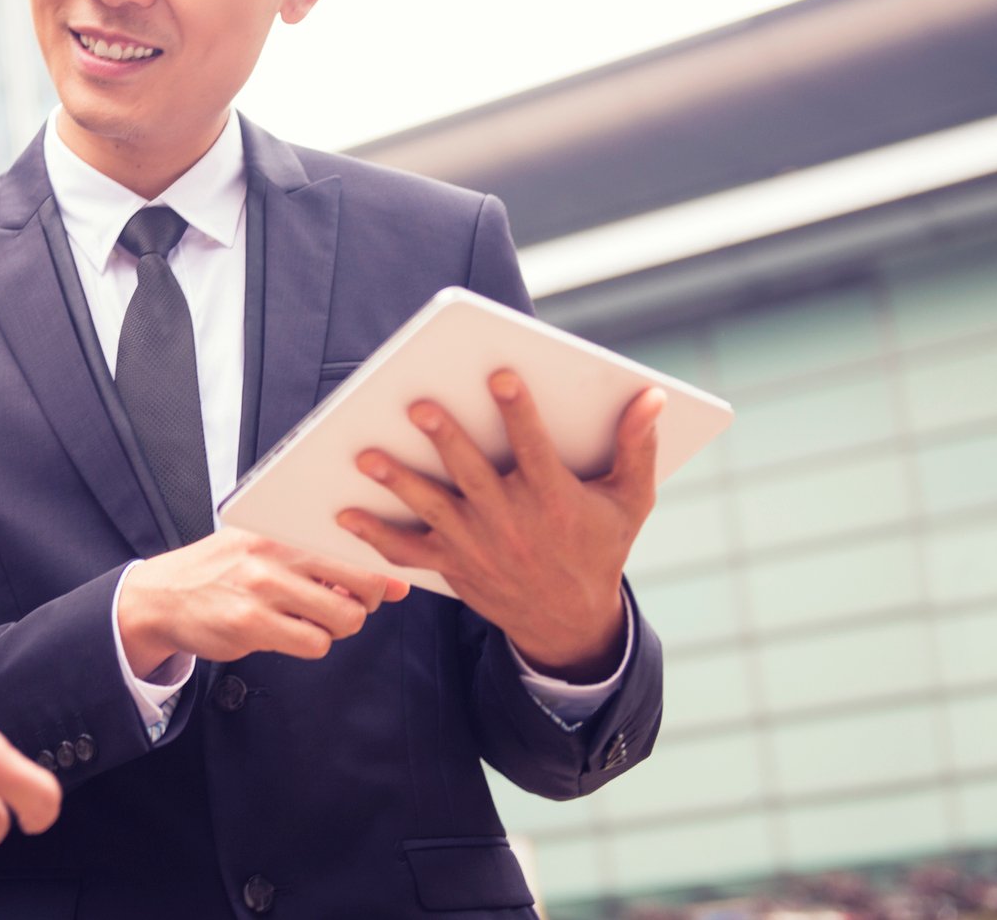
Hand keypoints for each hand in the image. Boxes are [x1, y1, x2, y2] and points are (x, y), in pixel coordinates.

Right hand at [115, 527, 404, 678]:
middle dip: (366, 602)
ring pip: (344, 618)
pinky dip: (311, 644)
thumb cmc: (222, 571)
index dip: (378, 569)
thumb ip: (329, 562)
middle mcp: (275, 551)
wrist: (163, 596)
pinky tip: (288, 632)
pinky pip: (314, 644)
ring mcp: (263, 587)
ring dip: (335, 628)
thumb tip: (399, 585)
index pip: (355, 543)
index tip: (381, 582)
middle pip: (363, 582)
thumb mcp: (269, 550)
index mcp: (282, 526)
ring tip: (311, 619)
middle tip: (346, 604)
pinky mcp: (251, 624)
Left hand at [338, 372, 663, 681]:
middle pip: (473, 475)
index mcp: (555, 500)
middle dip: (446, 439)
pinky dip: (375, 535)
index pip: (535, 449)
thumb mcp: (630, 501)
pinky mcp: (452, 565)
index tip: (501, 376)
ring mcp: (477, 546)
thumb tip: (652, 396)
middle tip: (418, 405)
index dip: (519, 413)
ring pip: (432, 509)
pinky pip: (408, 551)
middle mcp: (512, 522)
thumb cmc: (600, 546)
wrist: (570, 620)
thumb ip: (637, 447)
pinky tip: (345, 513)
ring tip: (366, 455)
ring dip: (398, 482)